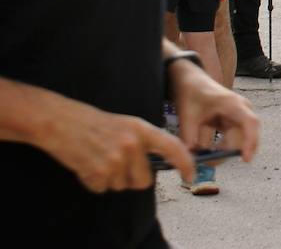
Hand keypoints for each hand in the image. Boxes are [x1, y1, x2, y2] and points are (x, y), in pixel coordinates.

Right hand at [41, 97, 194, 192]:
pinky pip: (102, 189)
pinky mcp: (97, 172)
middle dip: (133, 179)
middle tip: (117, 164)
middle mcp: (132, 145)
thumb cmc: (95, 123)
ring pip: (121, 186)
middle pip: (144, 181)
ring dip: (111, 179)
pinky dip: (94, 182)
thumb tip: (155, 167)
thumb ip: (144, 143)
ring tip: (99, 159)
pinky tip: (87, 165)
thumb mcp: (127, 125)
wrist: (61, 121)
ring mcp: (115, 159)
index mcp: (142, 129)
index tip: (190, 175)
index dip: (185, 163)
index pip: (173, 147)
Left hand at [168, 59, 259, 162]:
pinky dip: (223, 147)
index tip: (245, 159)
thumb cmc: (191, 93)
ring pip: (240, 139)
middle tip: (210, 161)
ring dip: (226, 150)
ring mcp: (239, 115)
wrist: (191, 81)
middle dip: (230, 151)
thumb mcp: (187, 116)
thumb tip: (191, 160)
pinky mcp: (234, 121)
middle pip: (246, 135)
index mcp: (232, 104)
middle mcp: (241, 109)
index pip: (250, 123)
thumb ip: (189, 139)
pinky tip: (210, 150)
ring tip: (207, 155)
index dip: (251, 141)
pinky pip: (234, 138)